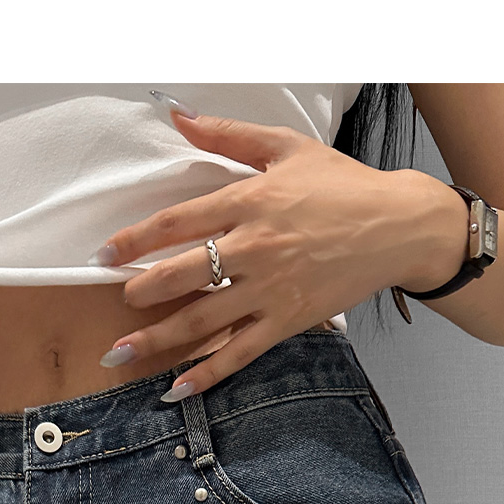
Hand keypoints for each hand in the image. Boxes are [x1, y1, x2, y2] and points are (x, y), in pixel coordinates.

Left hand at [93, 107, 469, 398]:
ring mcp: (271, 290)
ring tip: (120, 351)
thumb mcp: (286, 146)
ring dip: (156, 338)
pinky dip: (206, 373)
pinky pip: (239, 353)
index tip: (103, 253)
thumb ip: (228, 134)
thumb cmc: (343, 184)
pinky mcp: (289, 321)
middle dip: (141, 290)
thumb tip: (176, 115)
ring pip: (202, 319)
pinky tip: (175, 389)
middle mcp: (255, 248)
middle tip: (115, 300)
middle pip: (182, 274)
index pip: (177, 222)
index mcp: (250, 202)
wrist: (399, 225)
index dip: (134, 239)